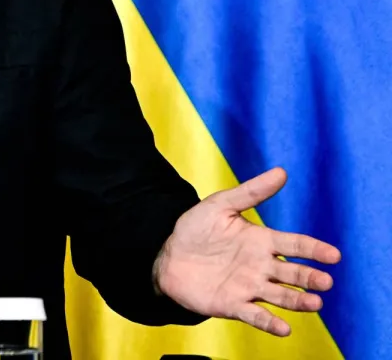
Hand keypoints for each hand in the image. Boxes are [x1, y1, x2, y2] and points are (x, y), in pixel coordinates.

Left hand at [154, 167, 340, 336]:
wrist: (167, 256)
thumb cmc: (197, 229)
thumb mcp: (221, 205)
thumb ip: (251, 192)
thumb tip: (281, 172)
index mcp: (262, 241)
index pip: (294, 245)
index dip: (314, 250)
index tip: (333, 255)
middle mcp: (261, 266)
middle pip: (292, 273)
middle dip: (310, 278)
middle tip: (325, 281)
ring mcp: (249, 287)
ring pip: (280, 296)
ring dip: (298, 301)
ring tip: (314, 303)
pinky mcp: (233, 305)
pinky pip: (256, 316)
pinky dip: (270, 323)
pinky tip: (284, 328)